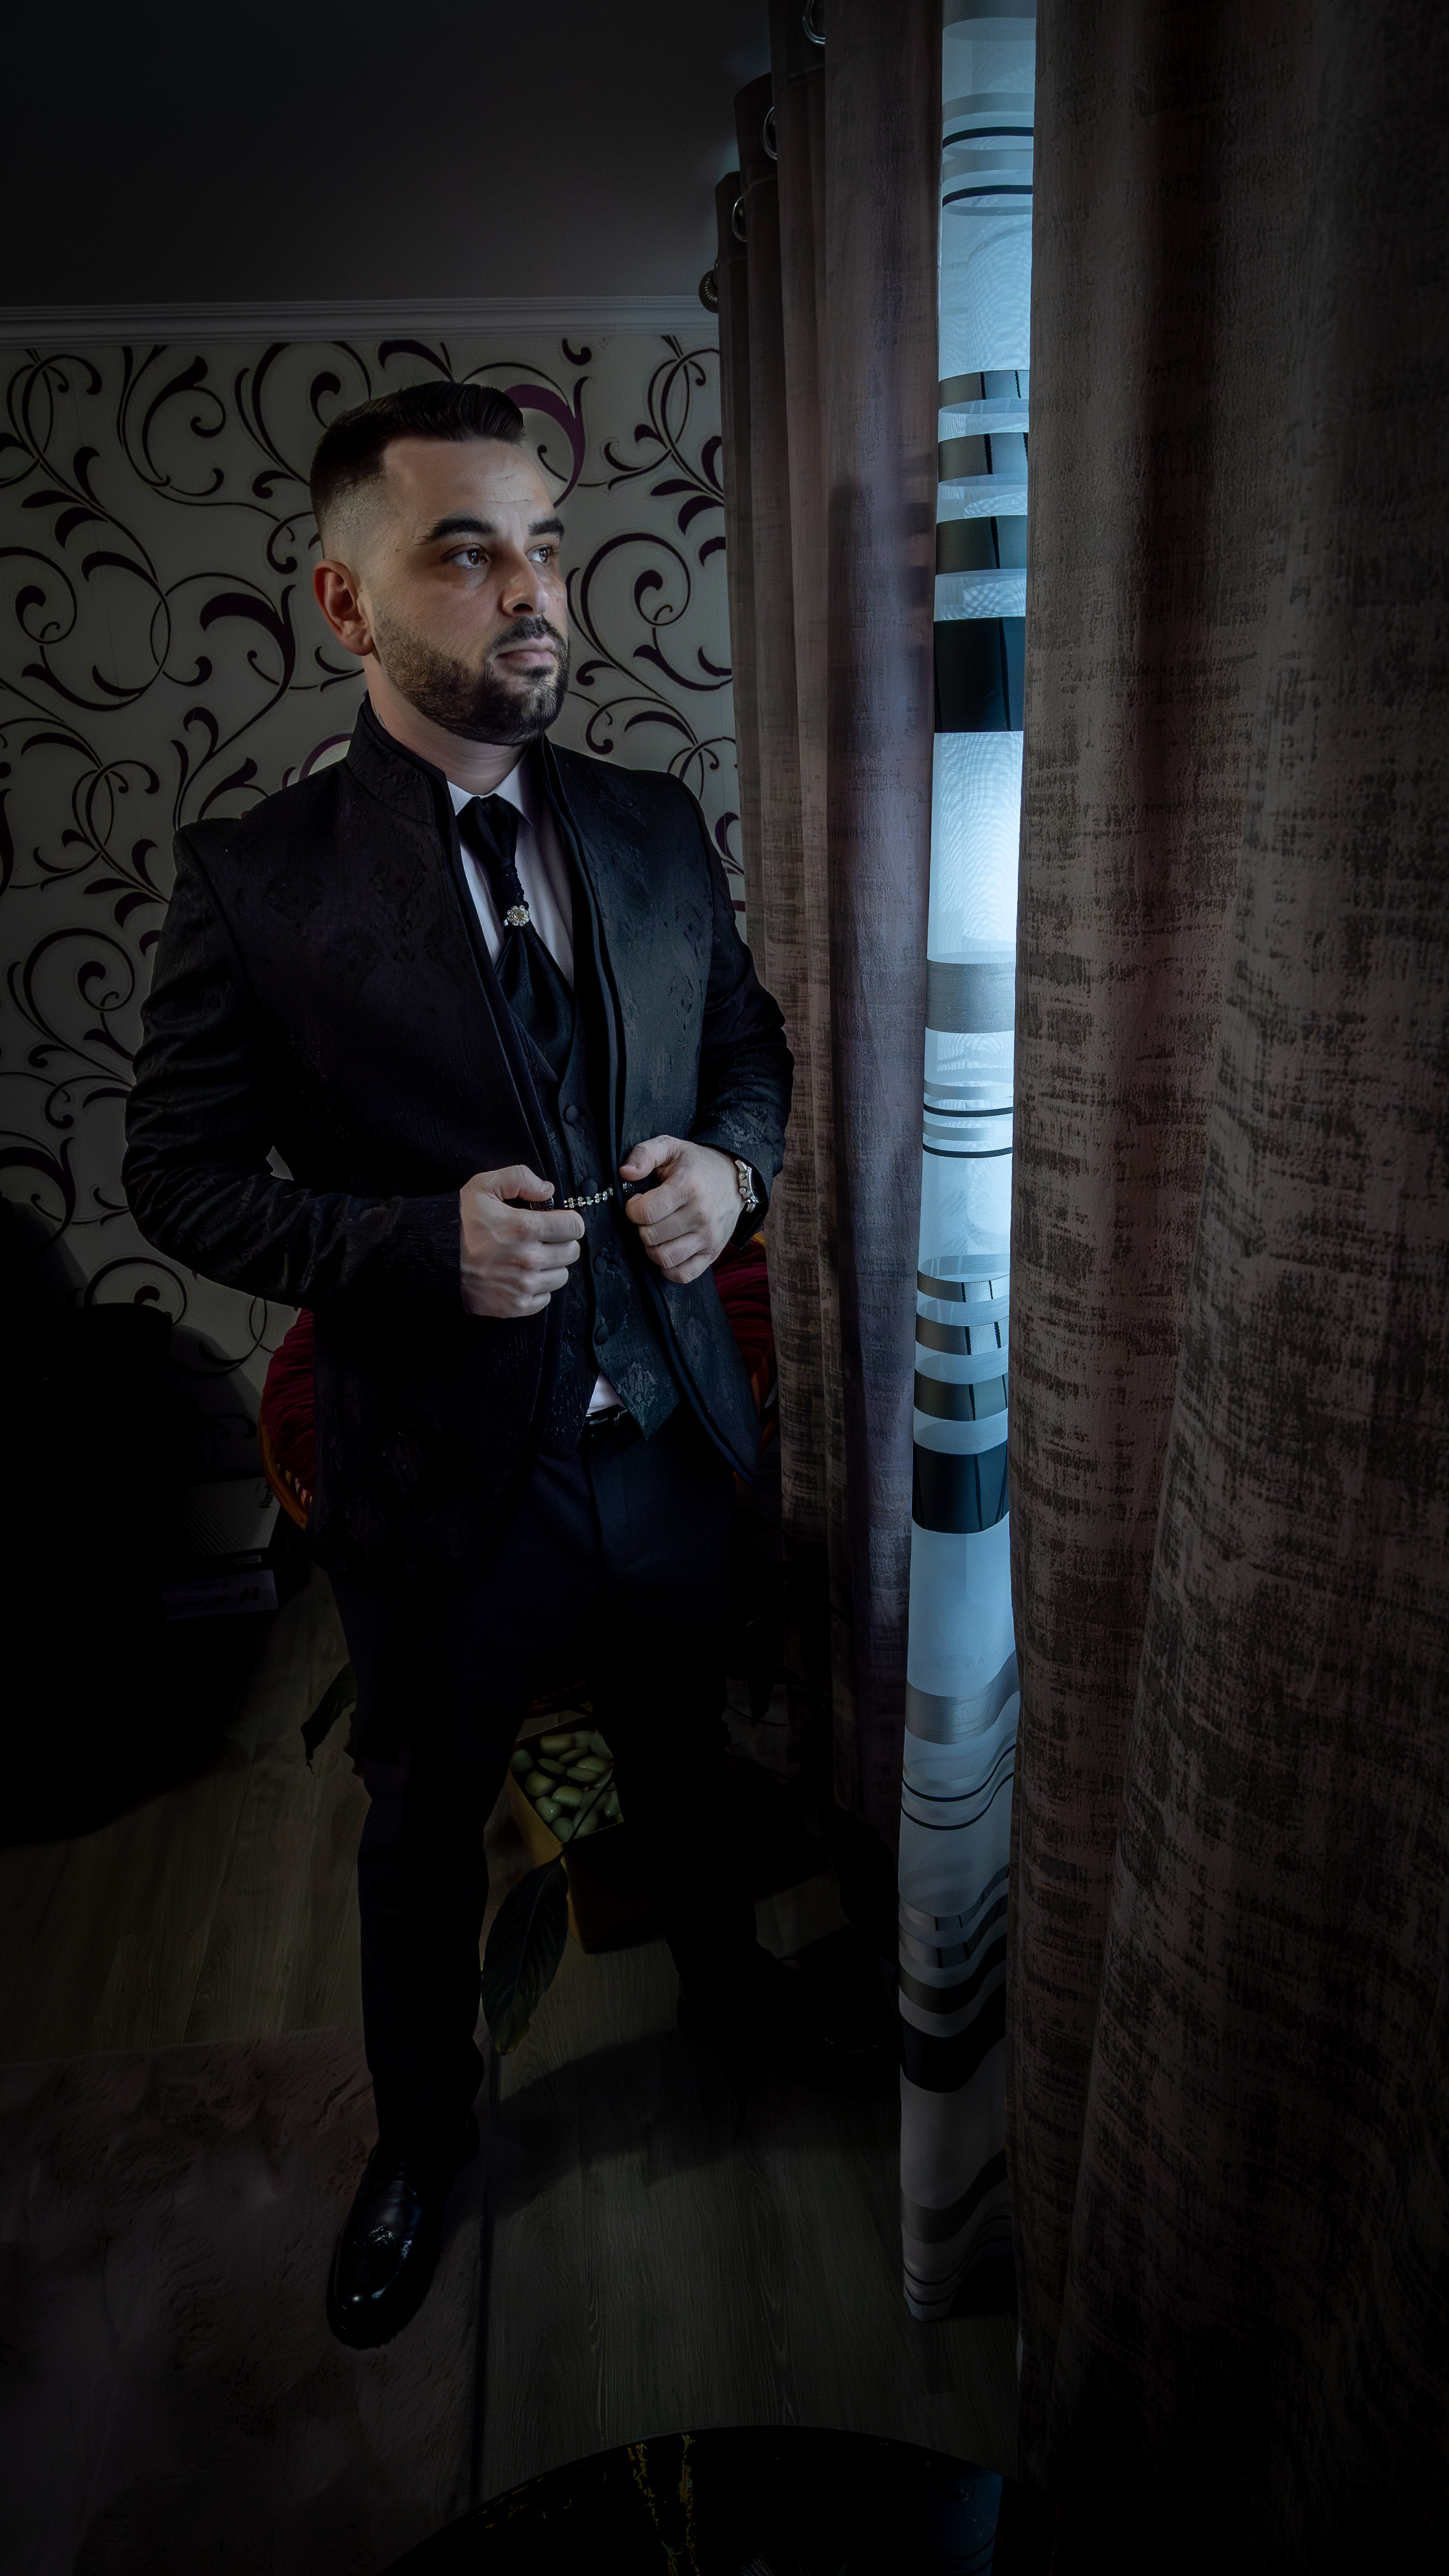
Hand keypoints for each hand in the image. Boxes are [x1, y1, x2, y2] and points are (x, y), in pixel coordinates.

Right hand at [459, 1166, 582, 1317]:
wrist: (431, 1258)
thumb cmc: (457, 1223)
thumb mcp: (483, 1187)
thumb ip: (519, 1178)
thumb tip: (547, 1189)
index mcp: (525, 1228)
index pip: (574, 1227)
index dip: (568, 1221)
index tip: (558, 1222)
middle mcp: (529, 1259)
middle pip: (571, 1252)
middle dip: (561, 1243)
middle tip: (542, 1239)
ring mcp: (523, 1285)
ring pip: (561, 1276)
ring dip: (551, 1266)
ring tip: (529, 1258)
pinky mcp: (515, 1306)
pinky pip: (545, 1298)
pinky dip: (538, 1289)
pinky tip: (521, 1277)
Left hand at [620, 1136, 741, 1284]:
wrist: (734, 1178)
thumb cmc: (696, 1164)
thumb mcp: (670, 1147)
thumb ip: (644, 1154)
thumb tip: (626, 1173)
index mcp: (688, 1187)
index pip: (646, 1212)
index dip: (633, 1209)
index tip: (638, 1202)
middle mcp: (701, 1215)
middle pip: (651, 1237)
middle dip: (641, 1228)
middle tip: (649, 1217)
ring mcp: (709, 1237)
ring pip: (665, 1258)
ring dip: (652, 1249)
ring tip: (656, 1233)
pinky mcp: (713, 1253)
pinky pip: (684, 1274)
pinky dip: (669, 1269)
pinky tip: (667, 1251)